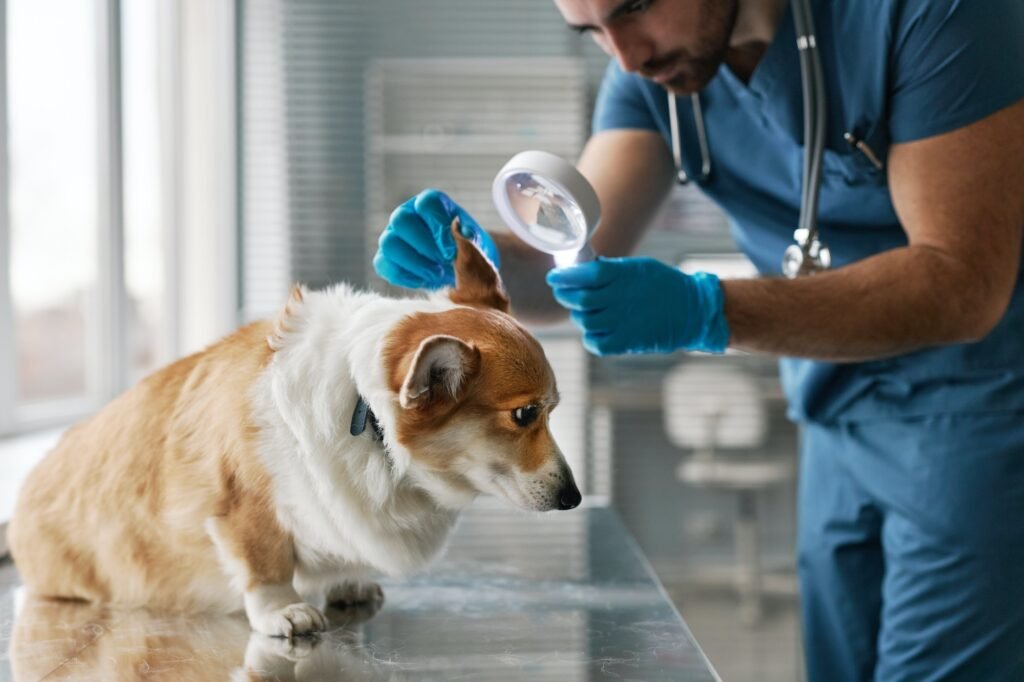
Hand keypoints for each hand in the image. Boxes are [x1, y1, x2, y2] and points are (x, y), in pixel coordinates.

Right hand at [373, 189, 499, 288]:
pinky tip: (423, 280)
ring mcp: (393, 236)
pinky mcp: (386, 259)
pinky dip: (404, 276)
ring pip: (389, 243)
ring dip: (415, 262)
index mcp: (431, 204)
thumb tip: (461, 229)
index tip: (453, 248)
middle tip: (445, 262)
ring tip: (437, 273)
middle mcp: (407, 215)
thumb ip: (470, 237)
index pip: (426, 203)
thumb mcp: (476, 244)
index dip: (439, 225)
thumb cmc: (469, 252)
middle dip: (425, 245)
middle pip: (401, 220)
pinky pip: (384, 265)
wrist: (461, 272)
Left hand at [545, 257, 728, 354]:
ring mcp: (623, 323)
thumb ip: (611, 269)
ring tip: (583, 311)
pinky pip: (595, 342)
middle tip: (562, 292)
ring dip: (579, 315)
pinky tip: (595, 329)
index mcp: (624, 276)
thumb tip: (582, 268)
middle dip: (565, 295)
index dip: (566, 276)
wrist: (691, 312)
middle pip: (581, 299)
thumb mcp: (638, 267)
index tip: (554, 276)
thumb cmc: (663, 285)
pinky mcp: (626, 342)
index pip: (587, 274)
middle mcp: (620, 299)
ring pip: (585, 321)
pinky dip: (590, 336)